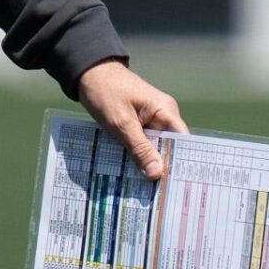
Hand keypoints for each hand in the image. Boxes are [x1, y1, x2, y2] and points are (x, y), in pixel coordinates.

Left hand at [75, 59, 186, 179]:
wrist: (87, 73)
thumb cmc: (106, 91)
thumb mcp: (121, 123)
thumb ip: (139, 148)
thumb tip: (157, 173)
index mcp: (165, 111)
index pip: (182, 142)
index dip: (180, 163)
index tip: (176, 186)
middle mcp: (162, 116)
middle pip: (169, 148)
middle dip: (163, 168)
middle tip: (159, 195)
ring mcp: (150, 120)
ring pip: (154, 148)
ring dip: (148, 164)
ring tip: (146, 191)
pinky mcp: (137, 124)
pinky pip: (142, 144)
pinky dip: (137, 156)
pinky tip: (133, 173)